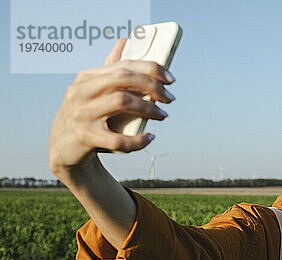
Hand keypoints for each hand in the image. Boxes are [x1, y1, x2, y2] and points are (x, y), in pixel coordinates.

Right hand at [48, 38, 174, 174]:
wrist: (63, 149)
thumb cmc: (87, 117)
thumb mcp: (93, 91)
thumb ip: (110, 70)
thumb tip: (124, 41)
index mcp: (86, 78)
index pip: (123, 65)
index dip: (151, 69)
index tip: (171, 80)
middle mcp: (81, 92)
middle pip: (123, 79)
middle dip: (153, 86)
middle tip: (170, 98)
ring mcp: (81, 114)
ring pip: (122, 102)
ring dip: (149, 109)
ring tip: (163, 115)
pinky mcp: (85, 138)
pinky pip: (119, 138)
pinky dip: (138, 140)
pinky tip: (149, 138)